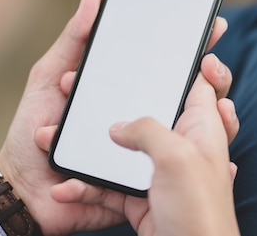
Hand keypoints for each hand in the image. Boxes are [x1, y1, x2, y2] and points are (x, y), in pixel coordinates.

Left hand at [0, 0, 229, 234]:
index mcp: (122, 92)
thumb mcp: (48, 77)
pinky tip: (216, 162)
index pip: (166, 67)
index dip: (193, 48)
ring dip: (208, 124)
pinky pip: (167, 174)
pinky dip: (187, 170)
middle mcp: (139, 119)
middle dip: (211, 82)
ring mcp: (141, 151)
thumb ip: (73, 41)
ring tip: (220, 108)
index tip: (213, 27)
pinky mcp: (137, 181)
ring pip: (187, 137)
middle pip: (188, 100)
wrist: (22, 187)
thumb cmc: (30, 130)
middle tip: (211, 66)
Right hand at [36, 53, 239, 235]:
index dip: (192, 63)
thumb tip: (118, 127)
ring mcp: (158, 171)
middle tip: (87, 89)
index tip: (179, 46)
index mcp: (200, 127)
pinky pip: (108, 183)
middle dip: (117, 104)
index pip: (200, 84)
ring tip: (55, 137)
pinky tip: (67, 186)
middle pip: (150, 112)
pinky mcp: (140, 194)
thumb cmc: (198, 210)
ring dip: (90, 149)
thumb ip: (147, 129)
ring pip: (121, 149)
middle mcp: (180, 145)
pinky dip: (87, 185)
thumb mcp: (177, 157)